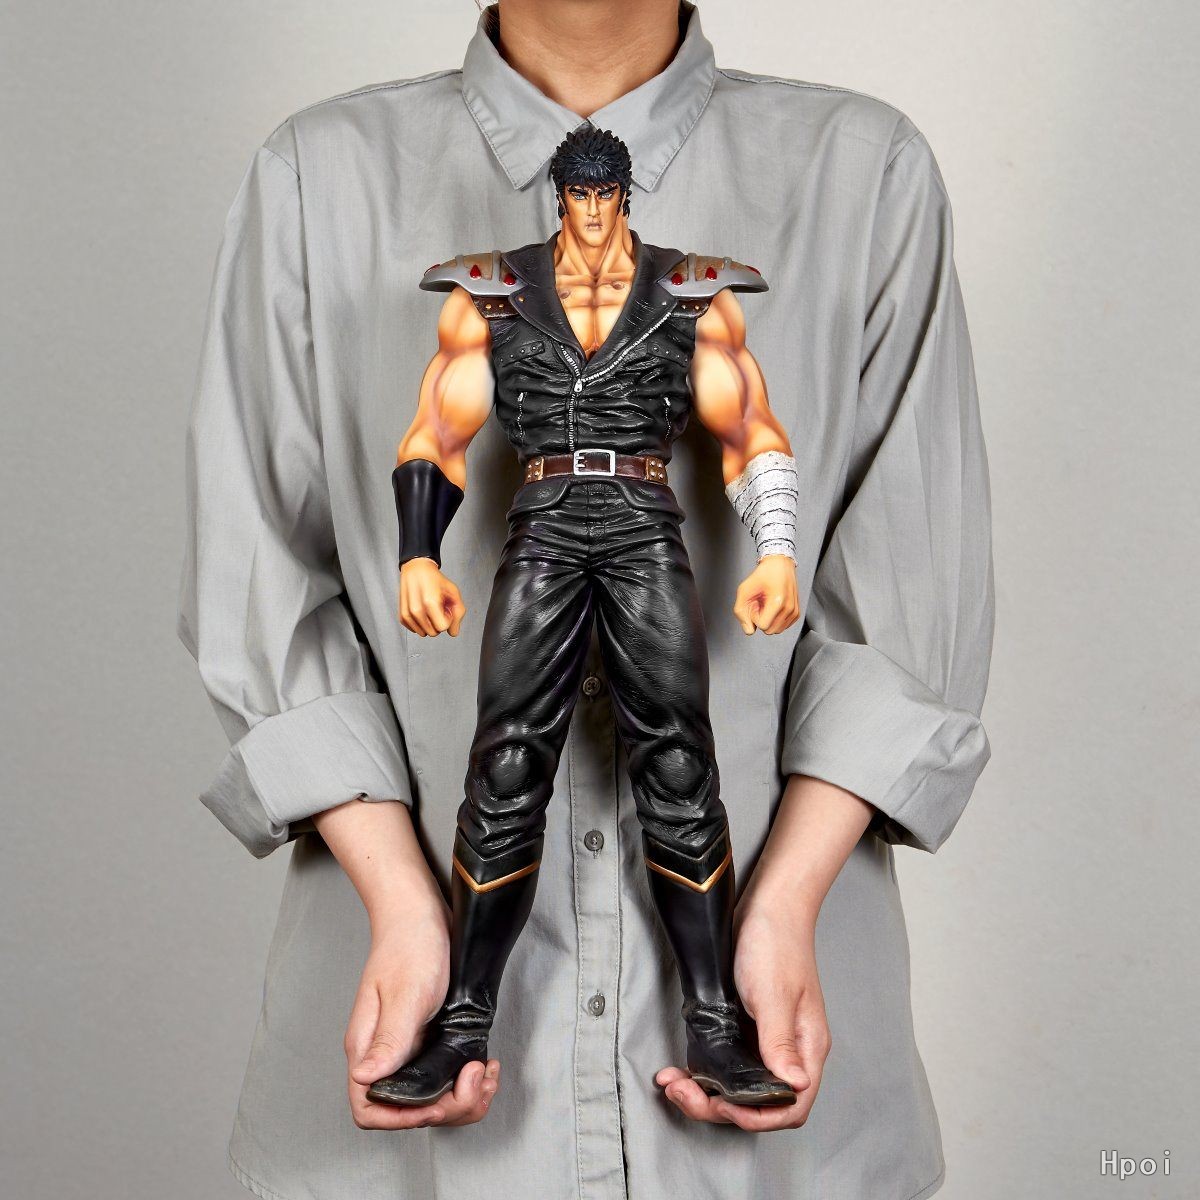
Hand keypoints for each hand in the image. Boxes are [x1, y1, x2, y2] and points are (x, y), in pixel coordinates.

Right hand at [344, 915, 500, 1128]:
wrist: (420, 912)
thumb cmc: (409, 944)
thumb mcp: (407, 992)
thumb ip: (390, 1038)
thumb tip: (365, 1078)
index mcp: (368, 1046)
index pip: (369, 1106)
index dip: (402, 1117)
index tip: (438, 1100)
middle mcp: (385, 1053)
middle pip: (405, 1109)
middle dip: (446, 1107)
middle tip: (475, 1077)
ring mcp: (408, 1046)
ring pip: (430, 1096)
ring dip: (463, 1096)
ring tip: (486, 1072)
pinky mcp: (429, 1037)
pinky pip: (445, 1074)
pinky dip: (468, 1078)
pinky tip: (485, 1062)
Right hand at [399, 558, 465, 636]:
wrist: (416, 570)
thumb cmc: (436, 580)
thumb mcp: (454, 592)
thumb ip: (458, 613)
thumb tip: (453, 632)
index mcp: (430, 603)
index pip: (442, 627)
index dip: (448, 620)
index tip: (445, 609)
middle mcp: (416, 610)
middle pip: (433, 633)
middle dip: (438, 623)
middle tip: (438, 608)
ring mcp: (407, 614)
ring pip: (424, 633)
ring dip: (429, 624)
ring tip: (430, 609)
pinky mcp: (402, 616)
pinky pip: (415, 630)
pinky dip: (420, 624)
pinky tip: (422, 611)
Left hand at [655, 895, 828, 1130]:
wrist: (768, 906)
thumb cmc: (777, 943)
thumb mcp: (773, 993)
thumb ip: (779, 1041)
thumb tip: (795, 1084)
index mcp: (806, 1048)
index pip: (790, 1106)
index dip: (757, 1116)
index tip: (723, 1105)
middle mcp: (788, 1051)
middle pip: (760, 1103)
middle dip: (720, 1107)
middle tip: (684, 1093)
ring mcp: (766, 1040)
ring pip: (739, 1086)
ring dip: (707, 1093)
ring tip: (675, 1085)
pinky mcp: (745, 1027)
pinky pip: (726, 1063)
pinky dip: (704, 1072)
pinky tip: (683, 1069)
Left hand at [733, 555, 799, 634]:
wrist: (779, 565)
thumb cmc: (763, 575)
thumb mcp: (744, 590)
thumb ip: (740, 612)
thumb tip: (749, 631)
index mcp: (778, 602)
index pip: (763, 626)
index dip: (755, 617)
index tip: (756, 604)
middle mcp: (789, 608)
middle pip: (770, 631)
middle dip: (761, 620)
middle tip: (760, 604)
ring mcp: (794, 611)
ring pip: (777, 630)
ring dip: (769, 620)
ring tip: (767, 604)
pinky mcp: (796, 613)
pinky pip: (782, 626)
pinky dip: (776, 619)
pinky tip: (773, 606)